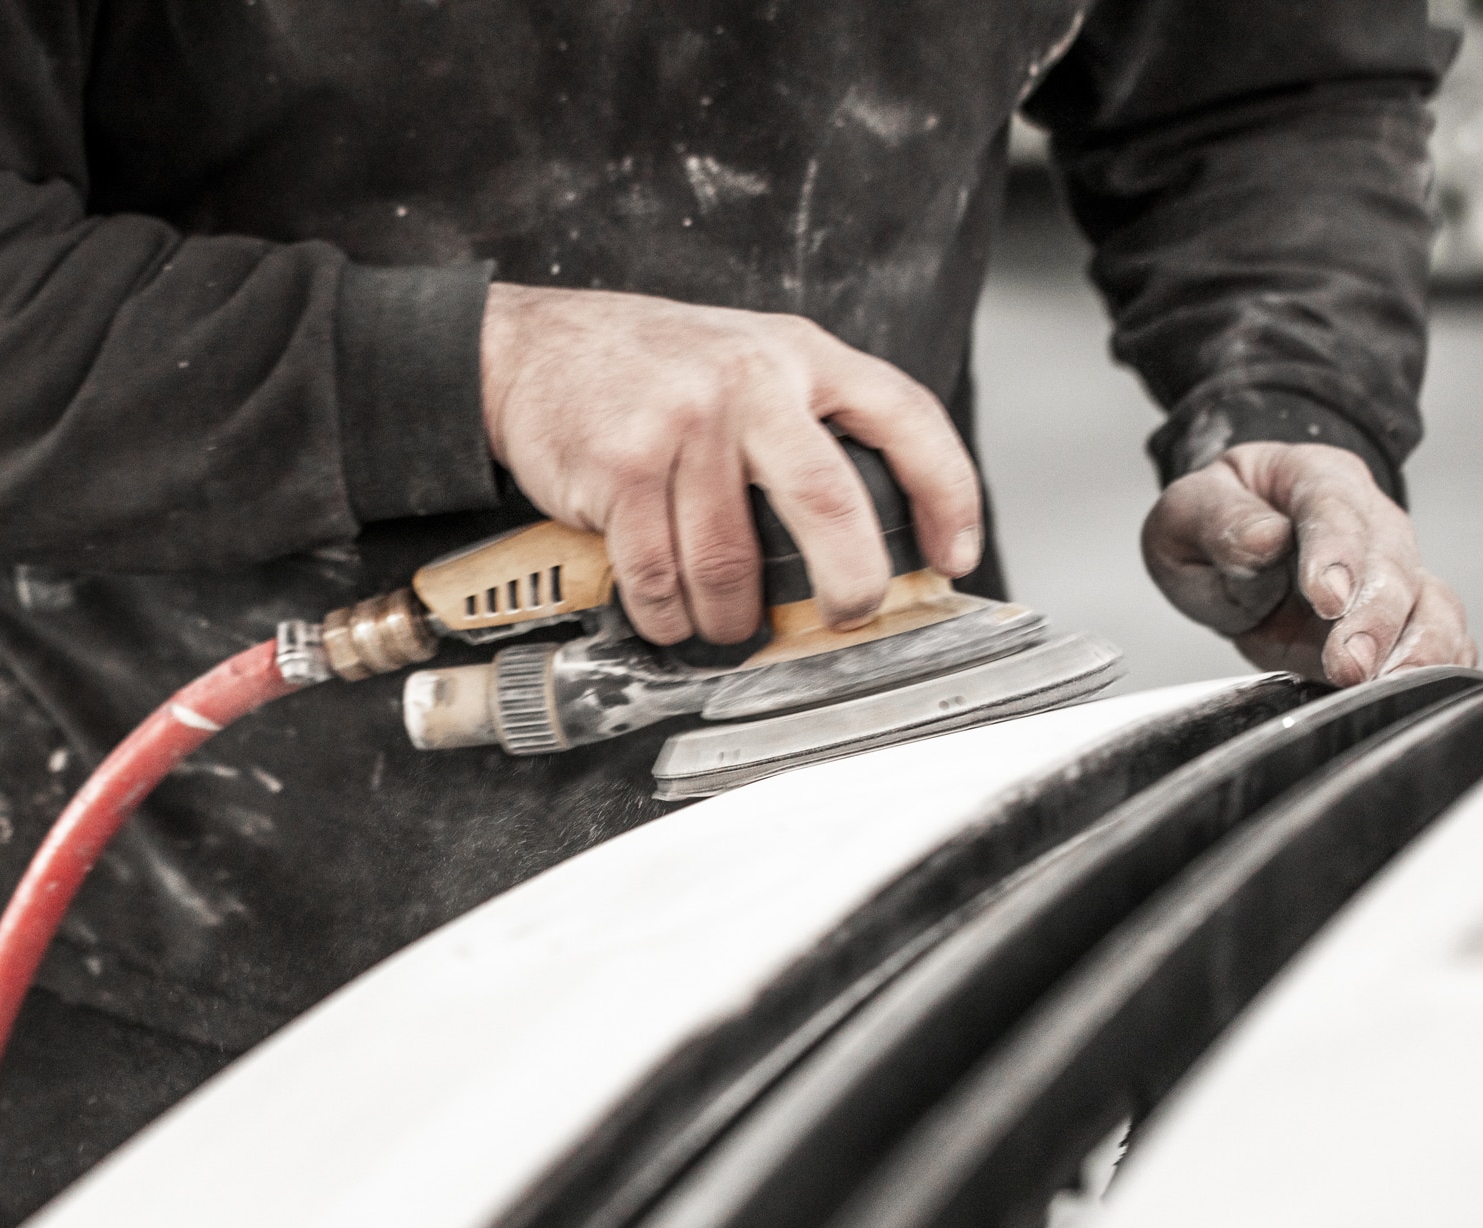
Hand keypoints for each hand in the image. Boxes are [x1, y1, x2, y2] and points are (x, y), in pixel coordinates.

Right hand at [479, 283, 982, 644]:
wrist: (529, 348)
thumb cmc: (649, 371)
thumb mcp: (748, 361)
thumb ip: (805, 424)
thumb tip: (868, 538)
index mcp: (800, 354)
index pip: (905, 417)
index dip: (947, 493)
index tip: (953, 557)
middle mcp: (750, 381)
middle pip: (830, 503)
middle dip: (848, 585)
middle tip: (846, 617)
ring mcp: (685, 423)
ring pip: (732, 565)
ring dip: (728, 620)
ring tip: (722, 624)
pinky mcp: (623, 466)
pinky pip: (659, 578)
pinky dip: (666, 616)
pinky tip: (666, 612)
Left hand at [1142, 441, 1477, 685]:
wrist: (1232, 551)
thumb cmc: (1216, 523)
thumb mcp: (1188, 510)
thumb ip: (1221, 521)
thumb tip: (1264, 539)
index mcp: (1314, 478)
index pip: (1335, 506)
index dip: (1337, 552)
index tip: (1327, 598)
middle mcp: (1369, 521)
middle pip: (1391, 563)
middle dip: (1375, 619)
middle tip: (1350, 663)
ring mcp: (1392, 572)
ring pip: (1431, 603)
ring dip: (1417, 649)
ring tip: (1387, 686)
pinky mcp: (1399, 621)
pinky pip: (1441, 639)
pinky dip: (1439, 664)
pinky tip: (1417, 690)